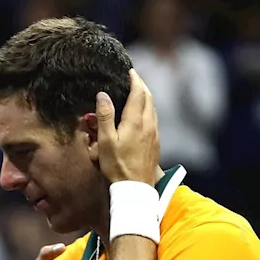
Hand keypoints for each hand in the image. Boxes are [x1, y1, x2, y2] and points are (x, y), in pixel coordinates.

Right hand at [94, 69, 159, 184]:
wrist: (136, 188)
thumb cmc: (118, 166)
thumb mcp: (105, 141)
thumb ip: (105, 116)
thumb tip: (103, 95)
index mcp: (136, 121)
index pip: (138, 93)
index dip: (135, 80)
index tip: (130, 71)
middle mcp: (148, 124)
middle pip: (149, 98)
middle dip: (142, 86)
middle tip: (134, 79)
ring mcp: (154, 134)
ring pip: (153, 109)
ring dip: (146, 98)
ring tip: (138, 94)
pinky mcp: (156, 144)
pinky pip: (154, 120)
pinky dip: (148, 111)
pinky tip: (142, 117)